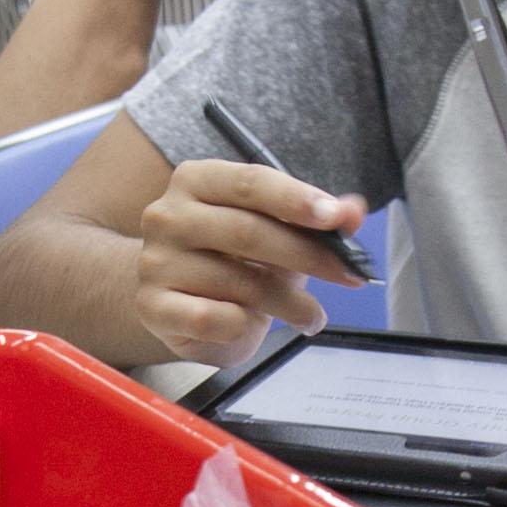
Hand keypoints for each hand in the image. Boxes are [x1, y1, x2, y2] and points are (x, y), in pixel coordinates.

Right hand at [132, 152, 363, 363]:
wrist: (170, 299)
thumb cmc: (229, 258)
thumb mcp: (275, 231)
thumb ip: (316, 218)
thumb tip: (355, 210)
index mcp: (197, 180)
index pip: (251, 182)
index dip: (296, 199)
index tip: (336, 218)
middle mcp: (168, 215)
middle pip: (248, 231)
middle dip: (308, 256)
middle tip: (349, 276)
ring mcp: (155, 261)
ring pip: (237, 281)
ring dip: (289, 303)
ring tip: (312, 316)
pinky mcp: (152, 307)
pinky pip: (210, 317)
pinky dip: (241, 324)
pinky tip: (251, 326)